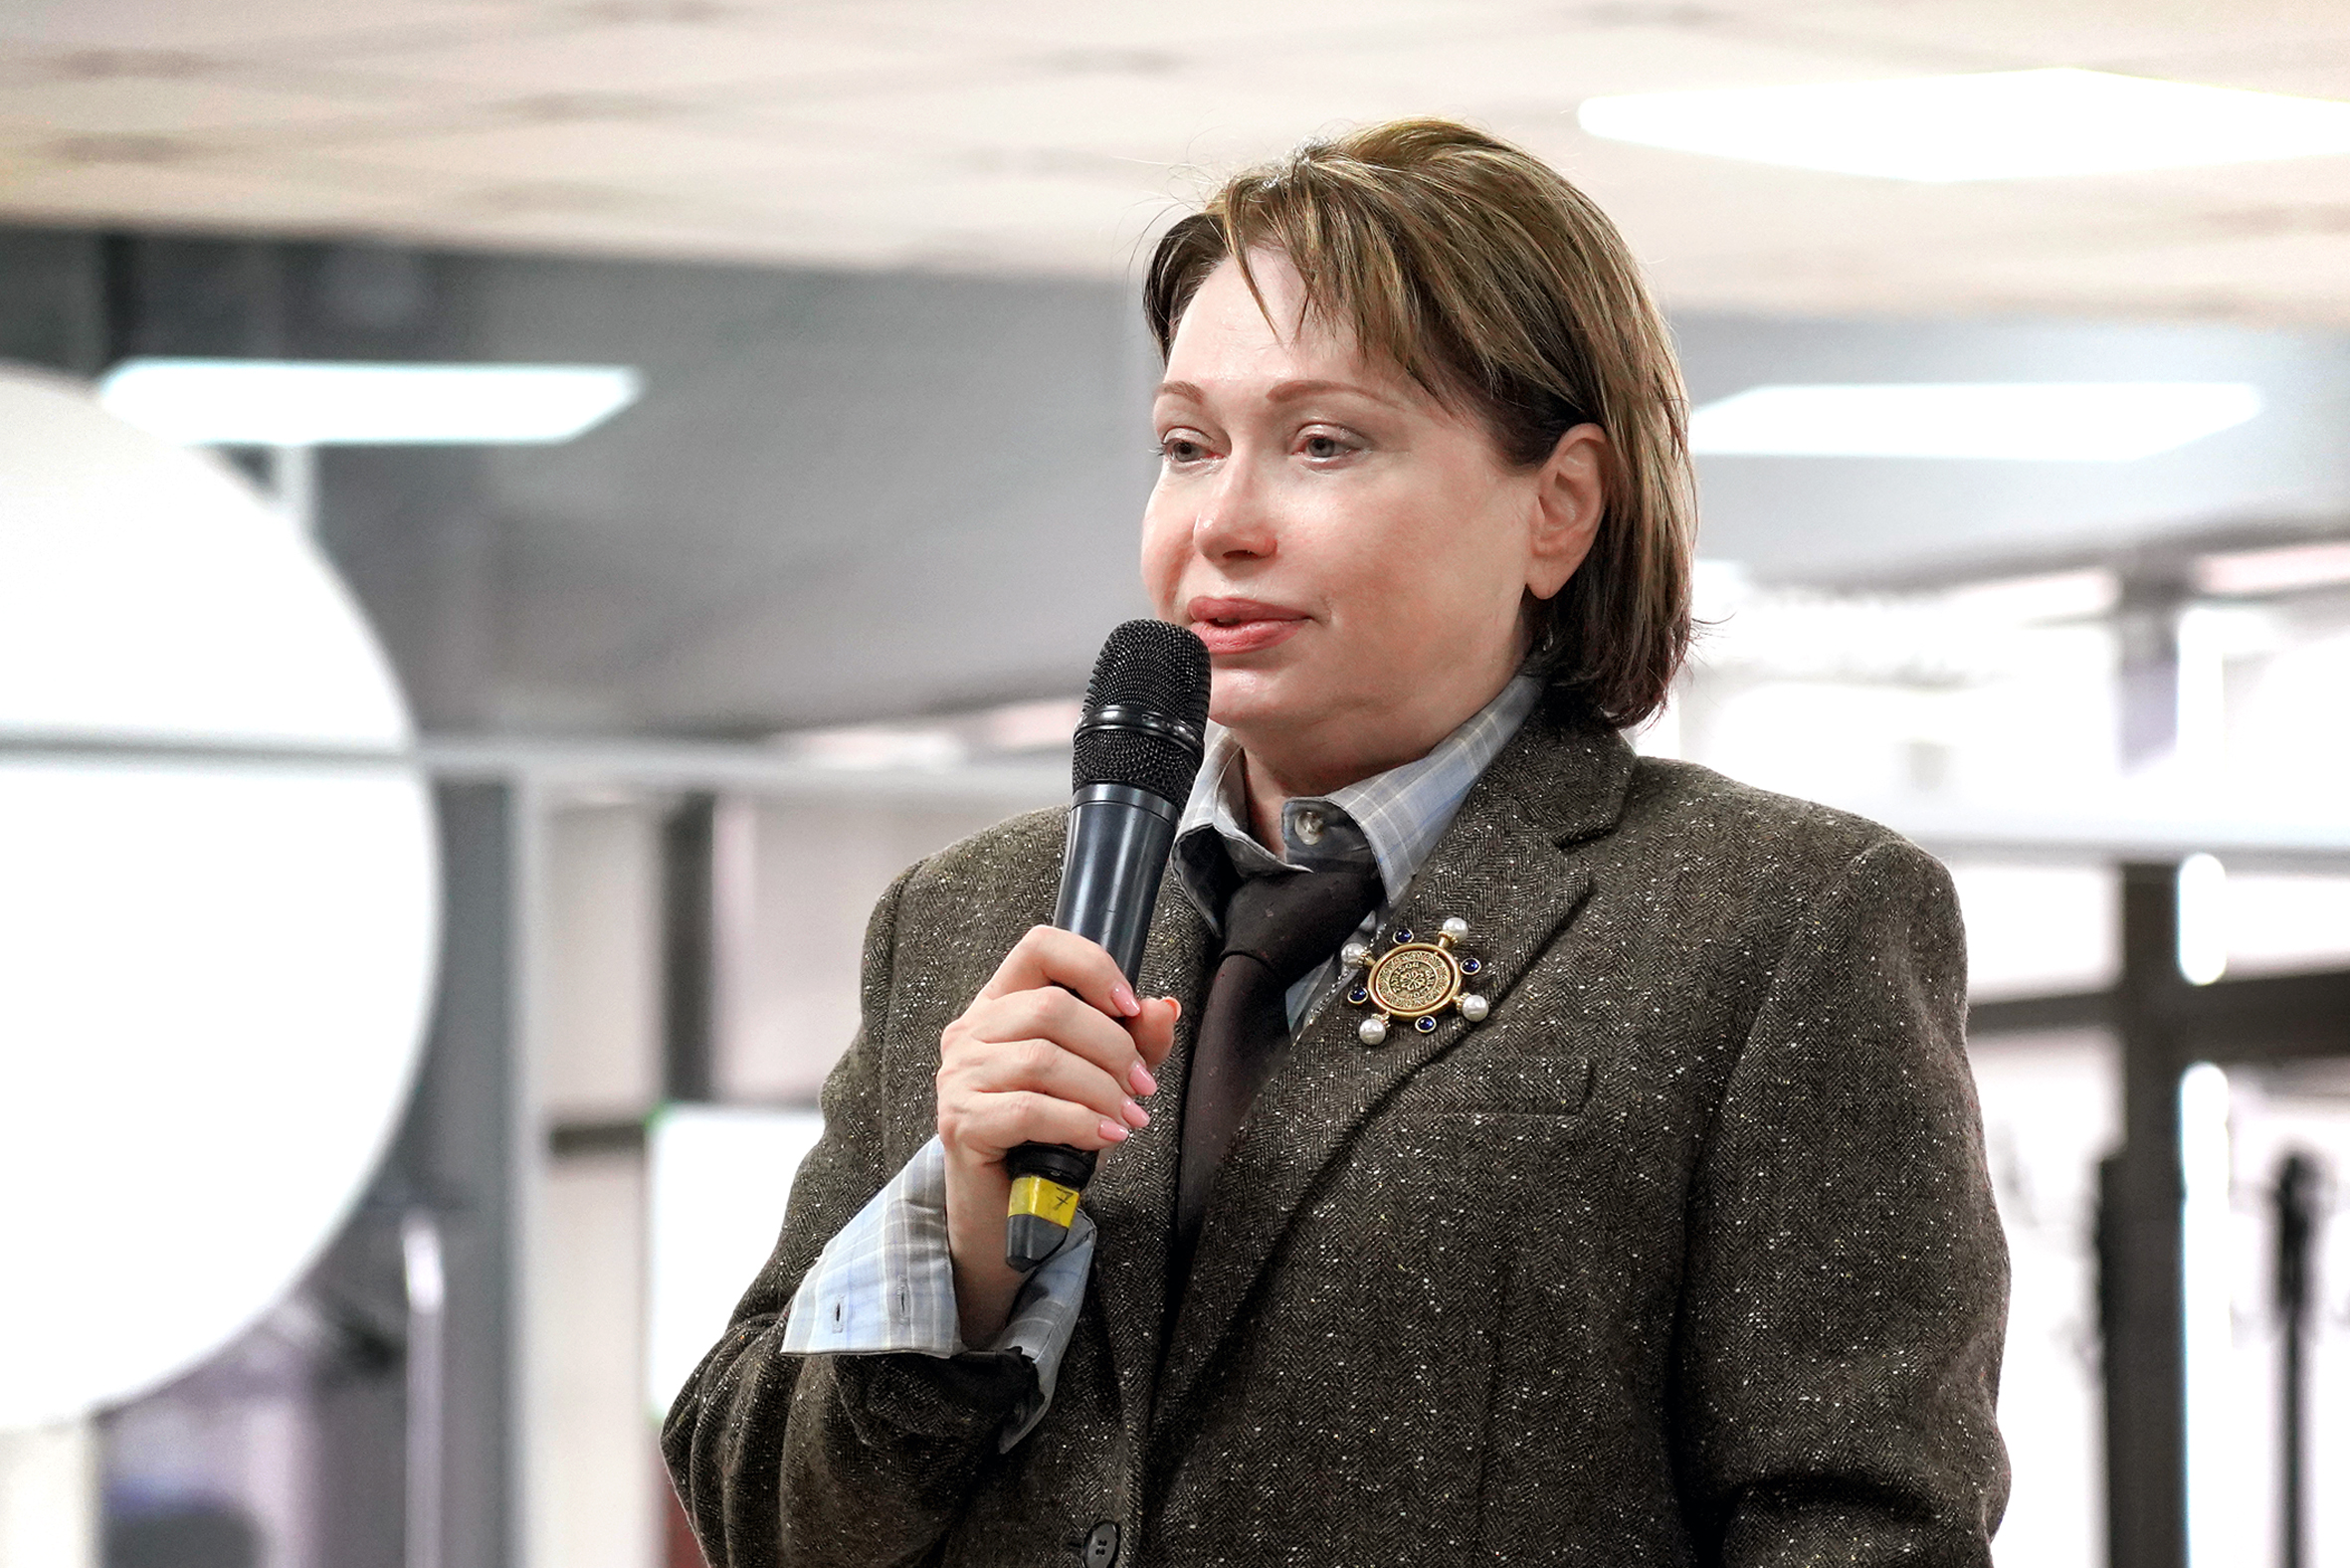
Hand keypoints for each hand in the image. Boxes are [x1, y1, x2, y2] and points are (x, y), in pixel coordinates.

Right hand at [936, 925, 1178, 1343]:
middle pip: (1051, 1006)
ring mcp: (959, 1076)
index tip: (1129, 1006)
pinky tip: (1105, 1137)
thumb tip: (1164, 1007)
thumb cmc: (1051, 1136)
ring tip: (1128, 1118)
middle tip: (1141, 1087)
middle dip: (1113, 1046)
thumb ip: (1133, 1041)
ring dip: (1101, 1090)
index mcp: (1001, 1004)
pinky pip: (1031, 1108)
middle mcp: (971, 1030)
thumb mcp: (1099, 1079)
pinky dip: (1080, 1122)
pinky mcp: (961, 1122)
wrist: (1010, 1210)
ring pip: (1044, 1058)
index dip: (1092, 966)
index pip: (1040, 947)